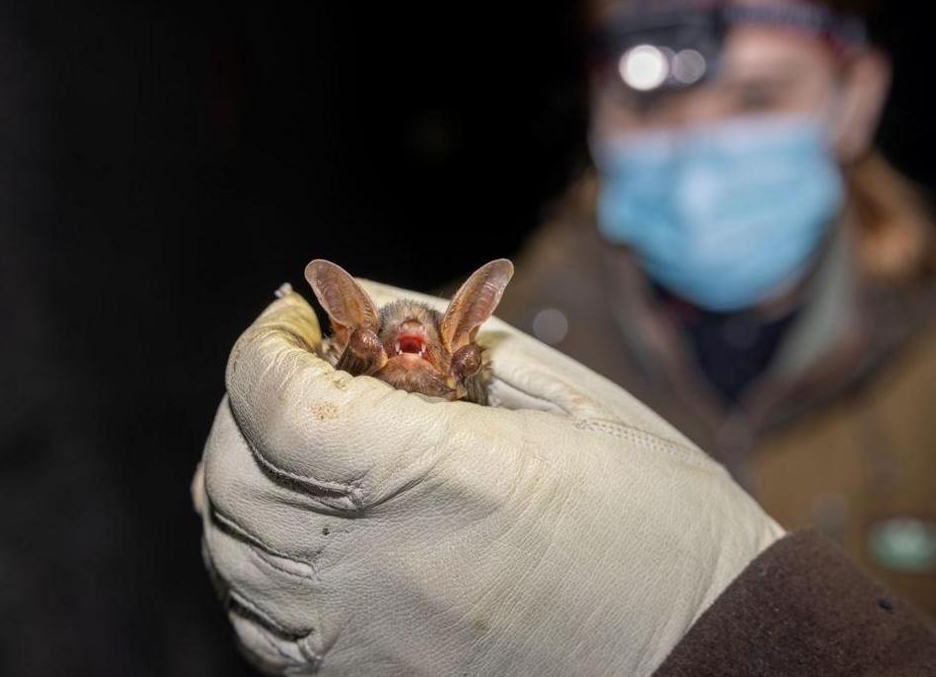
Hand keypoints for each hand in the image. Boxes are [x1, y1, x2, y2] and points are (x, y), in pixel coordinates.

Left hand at [194, 278, 782, 675]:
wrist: (707, 657)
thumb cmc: (660, 524)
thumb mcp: (573, 400)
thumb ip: (452, 334)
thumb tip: (361, 294)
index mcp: (434, 479)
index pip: (275, 402)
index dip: (264, 345)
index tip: (295, 319)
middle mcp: (372, 569)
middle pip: (230, 473)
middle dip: (246, 402)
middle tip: (300, 371)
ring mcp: (355, 641)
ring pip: (229, 550)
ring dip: (242, 477)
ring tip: (301, 443)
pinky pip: (257, 620)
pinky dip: (256, 559)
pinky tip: (310, 528)